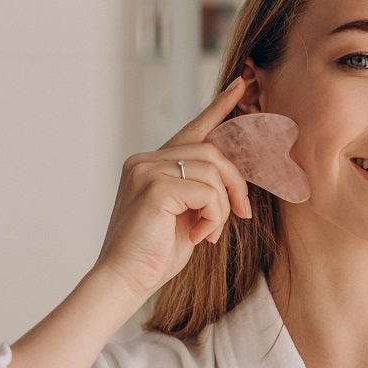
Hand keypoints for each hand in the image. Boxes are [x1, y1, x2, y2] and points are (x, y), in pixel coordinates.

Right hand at [93, 79, 252, 302]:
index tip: (240, 86)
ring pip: (213, 170)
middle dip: (236, 183)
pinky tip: (200, 236)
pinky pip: (208, 191)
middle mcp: (145, 160)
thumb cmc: (154, 253)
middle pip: (213, 150)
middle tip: (242, 213)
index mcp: (151, 163)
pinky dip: (214, 216)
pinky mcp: (154, 187)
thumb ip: (201, 190)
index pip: (192, 130)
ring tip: (210, 231)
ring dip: (224, 205)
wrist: (125, 280)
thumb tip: (231, 177)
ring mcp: (147, 170)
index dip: (219, 108)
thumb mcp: (186, 214)